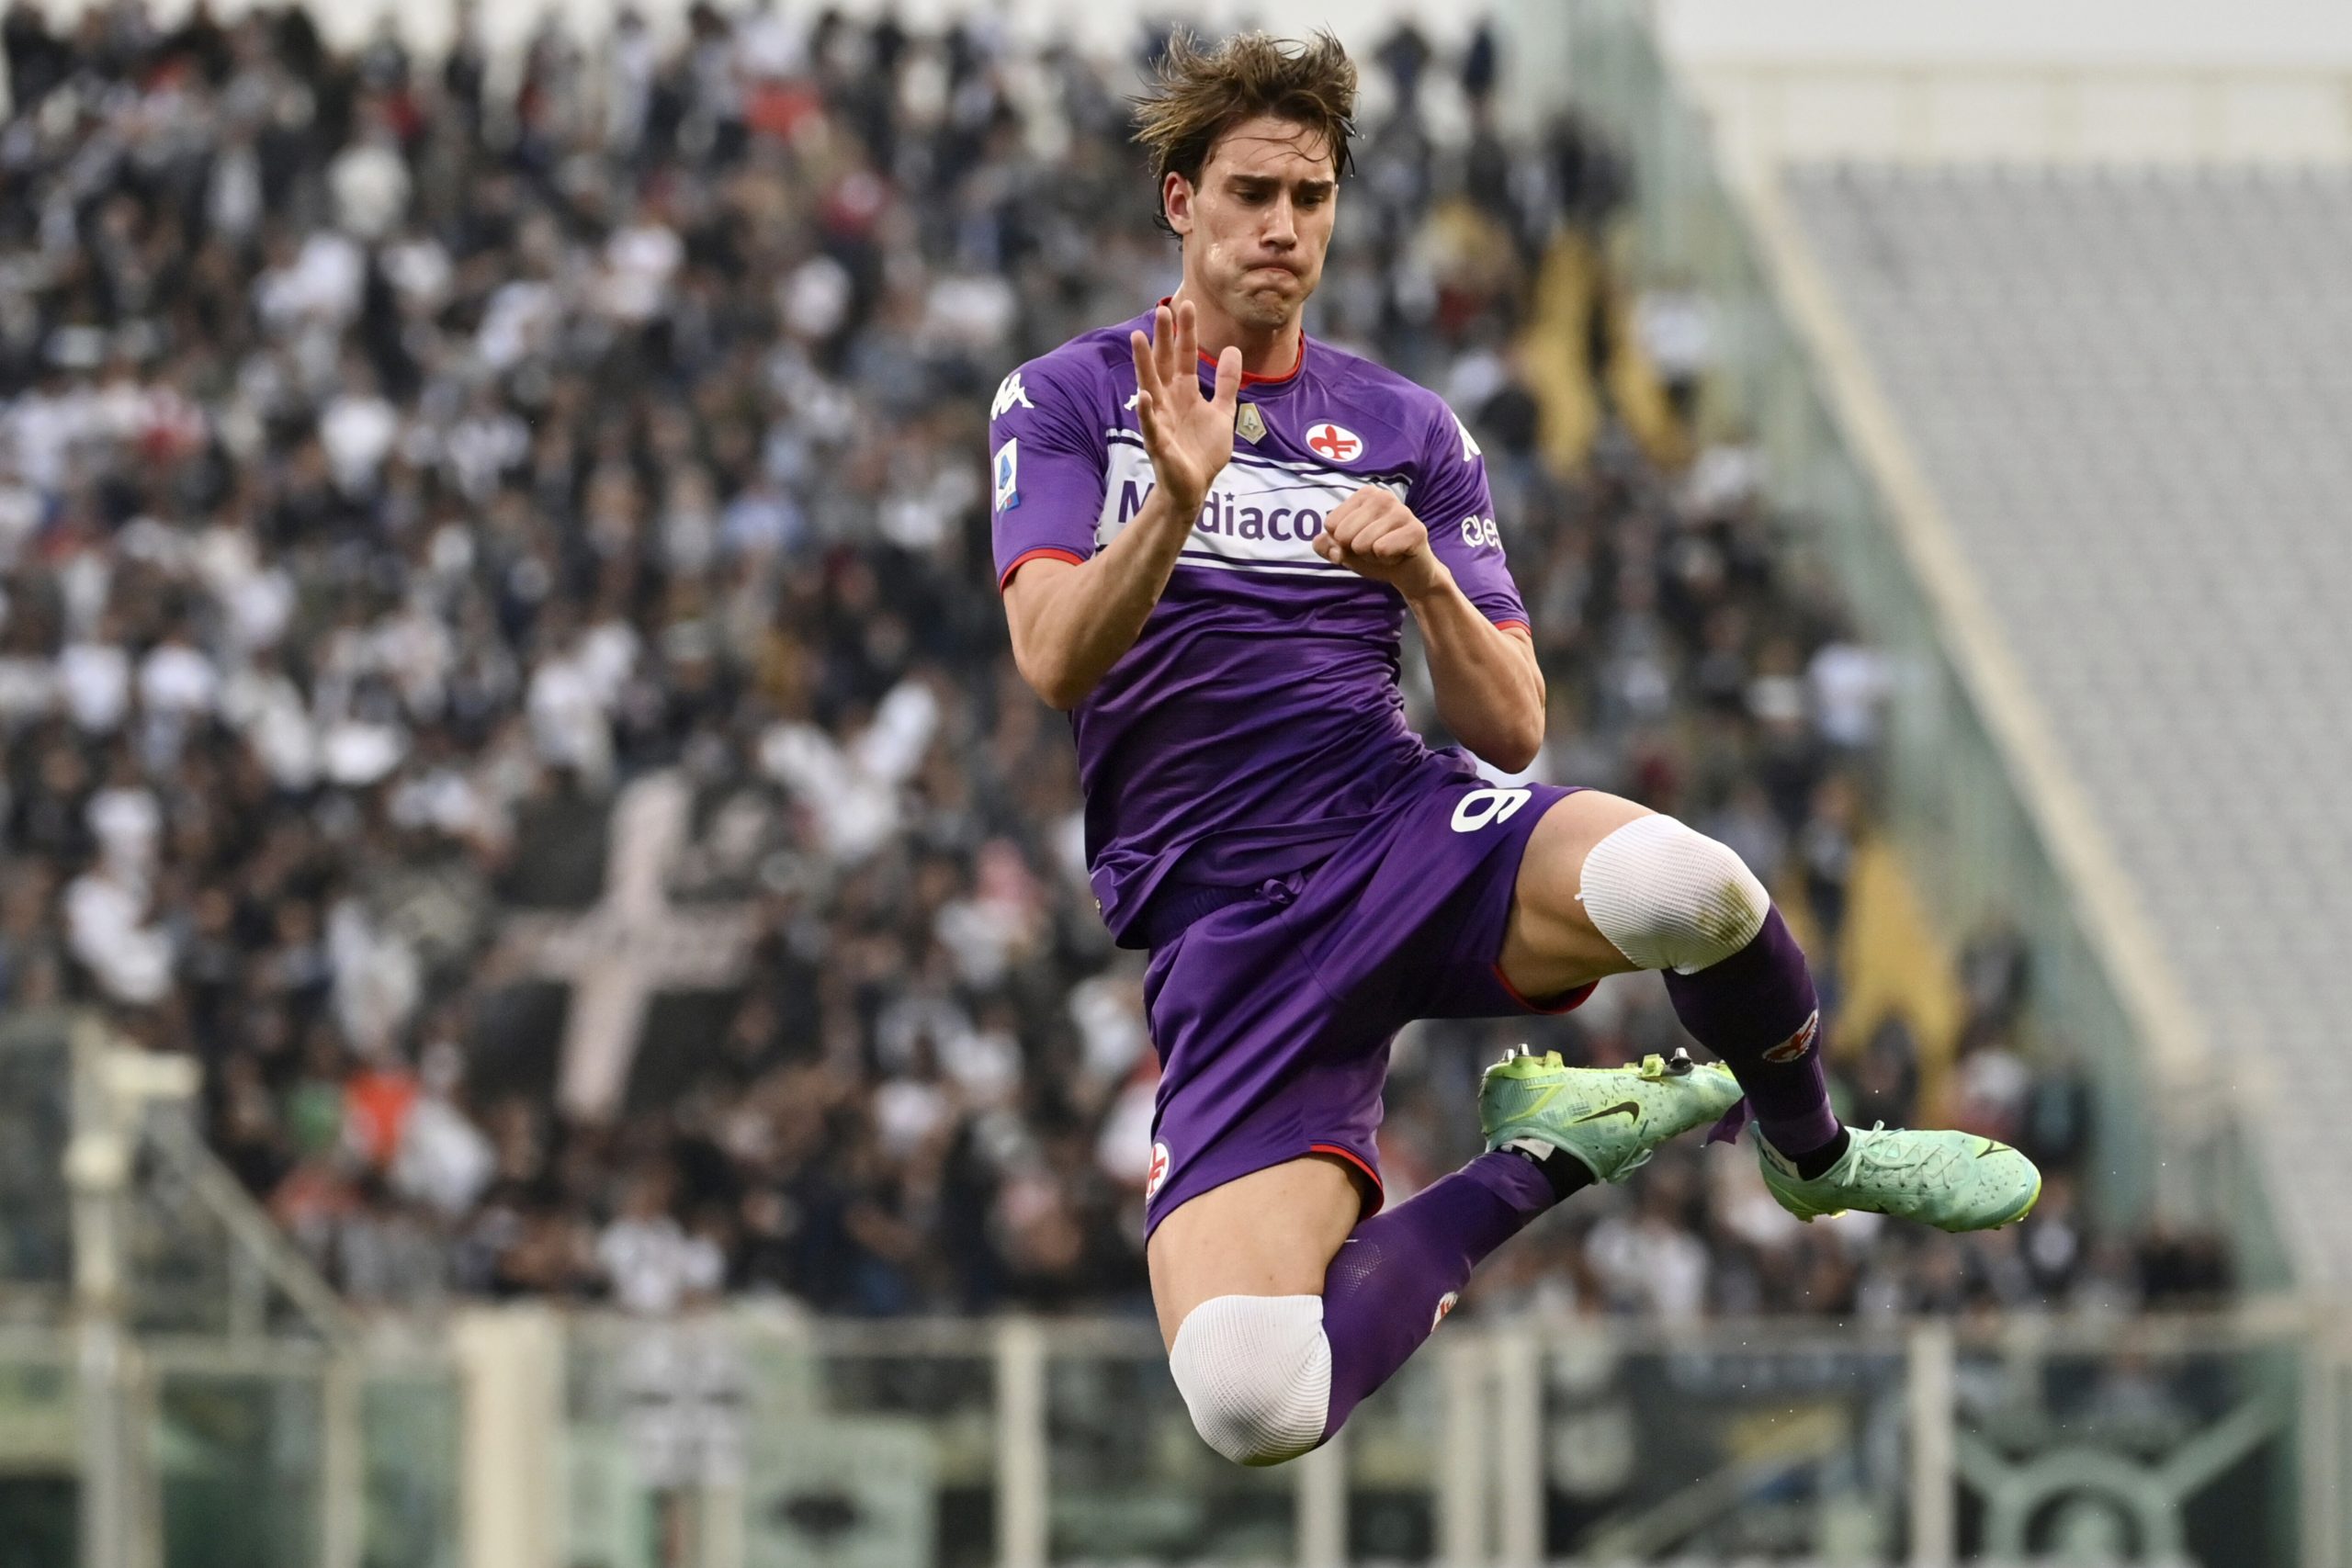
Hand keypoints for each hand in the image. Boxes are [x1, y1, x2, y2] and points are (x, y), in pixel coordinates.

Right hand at [1130, 299, 1241, 513]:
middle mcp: (1169, 401)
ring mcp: (1160, 420)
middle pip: (1164, 363)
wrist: (1193, 488)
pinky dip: (1146, 411)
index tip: (1187, 304)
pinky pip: (1150, 425)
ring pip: (1150, 386)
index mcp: (1185, 392)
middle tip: (1162, 309)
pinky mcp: (1158, 444)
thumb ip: (1227, 383)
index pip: (1185, 356)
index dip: (1186, 332)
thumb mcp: (1223, 412)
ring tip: (1139, 338)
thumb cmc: (1203, 451)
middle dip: (1163, 338)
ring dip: (1144, 363)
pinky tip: (1144, 395)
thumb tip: (1233, 349)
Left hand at [1313, 486, 1448, 598]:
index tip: (1360, 541)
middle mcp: (1384, 496)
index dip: (1341, 543)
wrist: (1408, 572)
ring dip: (1372, 557)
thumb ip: (1326, 546)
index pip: (1331, 524)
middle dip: (1356, 551)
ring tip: (1387, 552)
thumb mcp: (1344, 551)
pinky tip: (1398, 555)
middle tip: (1375, 549)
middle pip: (1344, 534)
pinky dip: (1386, 560)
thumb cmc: (1374, 555)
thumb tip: (1322, 542)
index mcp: (1365, 495)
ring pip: (1362, 544)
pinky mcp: (1416, 530)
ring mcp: (1402, 511)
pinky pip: (1382, 550)